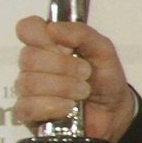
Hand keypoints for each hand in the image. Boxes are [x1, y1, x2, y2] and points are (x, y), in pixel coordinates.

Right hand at [14, 17, 134, 142]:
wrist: (114, 111)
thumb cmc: (104, 79)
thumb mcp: (103, 51)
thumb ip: (82, 34)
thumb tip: (52, 28)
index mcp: (48, 45)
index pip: (27, 28)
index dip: (38, 34)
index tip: (62, 45)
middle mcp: (33, 66)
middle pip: (28, 57)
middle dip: (63, 66)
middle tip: (85, 73)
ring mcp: (28, 90)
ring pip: (29, 83)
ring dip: (63, 87)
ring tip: (83, 92)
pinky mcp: (27, 114)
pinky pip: (26, 107)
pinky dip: (52, 106)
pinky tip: (68, 107)